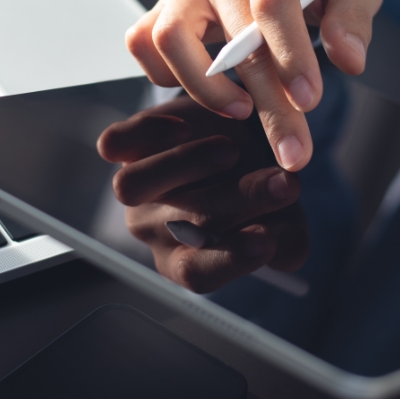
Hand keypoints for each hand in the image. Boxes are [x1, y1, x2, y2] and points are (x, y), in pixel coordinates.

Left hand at [97, 96, 305, 293]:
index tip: (267, 238)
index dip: (232, 259)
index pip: (198, 272)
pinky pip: (113, 144)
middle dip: (240, 202)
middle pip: (183, 224)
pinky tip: (185, 126)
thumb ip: (286, 241)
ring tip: (231, 150)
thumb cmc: (259, 182)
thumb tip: (280, 248)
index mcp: (188, 257)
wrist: (237, 129)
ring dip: (185, 166)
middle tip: (282, 182)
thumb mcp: (284, 216)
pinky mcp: (124, 146)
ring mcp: (135, 187)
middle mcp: (154, 227)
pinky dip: (146, 134)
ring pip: (131, 187)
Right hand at [126, 0, 382, 170]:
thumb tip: (348, 60)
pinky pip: (143, 44)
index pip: (273, 0)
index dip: (291, 55)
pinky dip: (165, 75)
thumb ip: (354, 18)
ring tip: (242, 110)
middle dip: (266, 102)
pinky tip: (207, 88)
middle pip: (233, 37)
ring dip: (205, 89)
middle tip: (293, 149)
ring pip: (169, 38)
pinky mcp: (161, 2)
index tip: (309, 101)